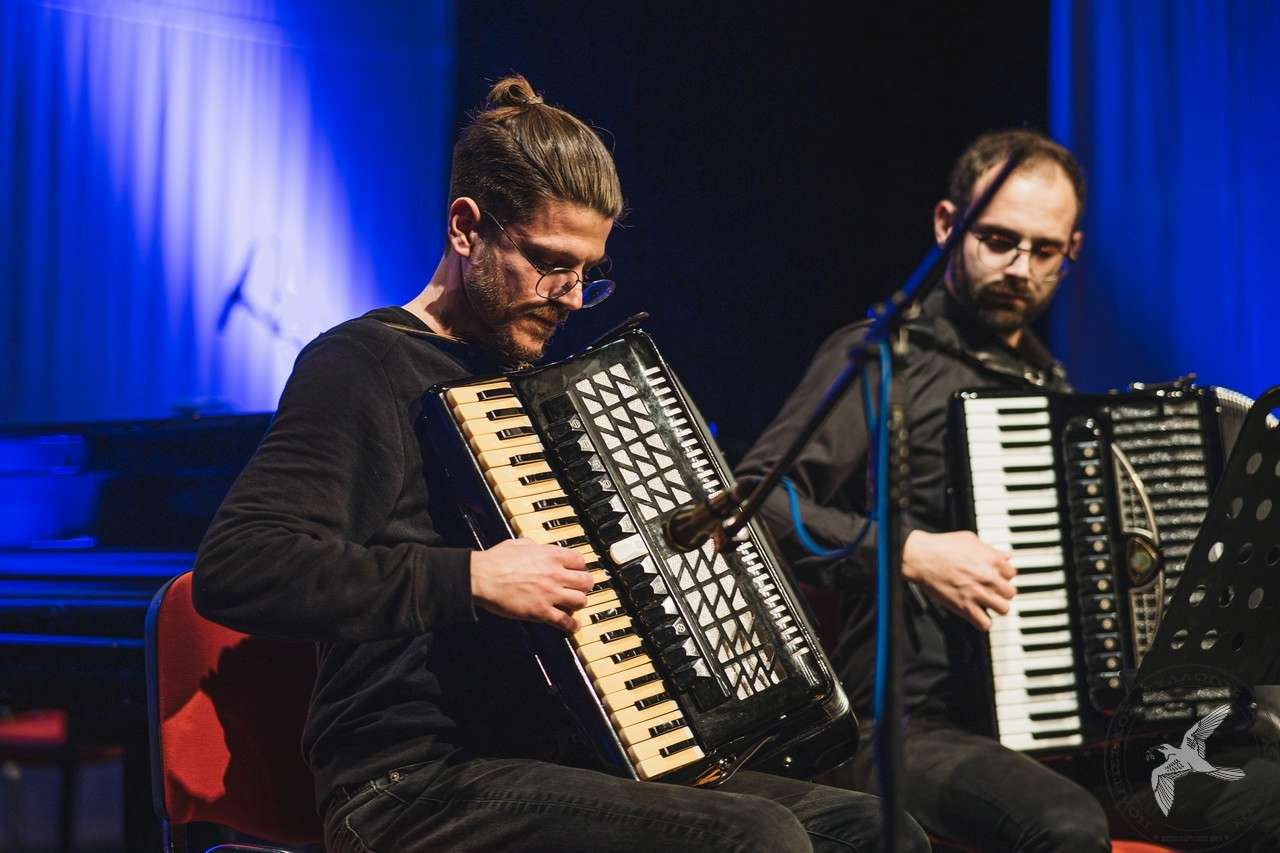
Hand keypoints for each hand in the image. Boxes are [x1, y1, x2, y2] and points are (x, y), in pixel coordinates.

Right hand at [469, 538, 592, 631]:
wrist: (482, 578)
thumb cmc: (496, 560)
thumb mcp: (519, 543)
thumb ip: (534, 546)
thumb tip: (537, 547)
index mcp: (551, 556)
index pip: (580, 561)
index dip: (580, 567)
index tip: (578, 571)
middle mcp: (555, 574)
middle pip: (586, 581)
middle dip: (585, 586)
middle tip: (581, 588)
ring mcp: (550, 594)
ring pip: (580, 601)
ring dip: (578, 603)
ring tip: (574, 605)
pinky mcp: (541, 611)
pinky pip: (565, 621)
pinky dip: (572, 625)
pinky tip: (573, 626)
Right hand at [901, 530, 1015, 630]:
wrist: (921, 557)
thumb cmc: (942, 546)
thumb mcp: (970, 539)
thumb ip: (990, 549)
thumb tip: (1006, 555)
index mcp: (992, 560)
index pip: (1012, 573)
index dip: (1003, 576)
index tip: (995, 577)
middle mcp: (989, 577)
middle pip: (1010, 593)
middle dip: (1001, 592)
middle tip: (990, 591)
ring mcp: (978, 593)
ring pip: (1003, 609)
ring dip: (995, 607)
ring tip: (986, 604)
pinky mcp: (965, 607)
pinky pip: (985, 624)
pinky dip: (982, 623)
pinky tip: (976, 616)